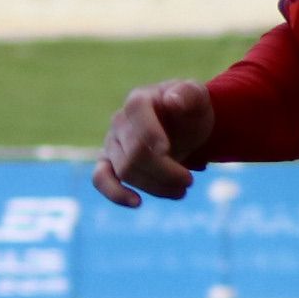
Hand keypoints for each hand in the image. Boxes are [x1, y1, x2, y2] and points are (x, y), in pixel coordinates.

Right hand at [92, 78, 211, 205]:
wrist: (183, 125)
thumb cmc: (190, 110)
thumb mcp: (197, 97)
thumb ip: (188, 94)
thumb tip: (172, 100)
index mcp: (138, 101)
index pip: (138, 123)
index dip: (152, 139)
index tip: (169, 151)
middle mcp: (119, 121)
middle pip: (135, 155)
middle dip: (165, 172)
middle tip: (189, 181)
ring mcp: (111, 143)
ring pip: (125, 171)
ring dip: (155, 186)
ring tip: (181, 191)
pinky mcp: (108, 163)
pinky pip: (101, 179)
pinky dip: (115, 193)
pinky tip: (137, 202)